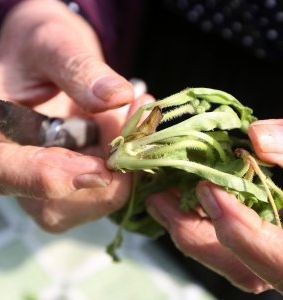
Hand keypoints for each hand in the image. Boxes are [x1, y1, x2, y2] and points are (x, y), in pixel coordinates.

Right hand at [0, 0, 137, 230]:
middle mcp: (20, 168)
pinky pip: (109, 188)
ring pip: (89, 202)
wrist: (55, 58)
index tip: (99, 170)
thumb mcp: (53, 43)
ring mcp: (52, 178)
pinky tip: (136, 126)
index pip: (4, 174)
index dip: (49, 179)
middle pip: (55, 207)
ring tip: (135, 115)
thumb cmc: (42, 47)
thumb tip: (117, 97)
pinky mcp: (78, 178)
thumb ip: (78, 69)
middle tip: (134, 123)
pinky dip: (132, 164)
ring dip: (124, 167)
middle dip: (105, 176)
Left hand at [146, 119, 282, 293]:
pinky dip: (198, 226)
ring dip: (187, 230)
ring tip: (159, 200)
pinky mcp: (260, 248)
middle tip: (158, 198)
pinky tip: (179, 203)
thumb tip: (257, 138)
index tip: (207, 189)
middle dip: (192, 233)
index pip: (278, 259)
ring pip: (226, 261)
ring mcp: (273, 259)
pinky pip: (225, 249)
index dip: (239, 228)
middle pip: (238, 267)